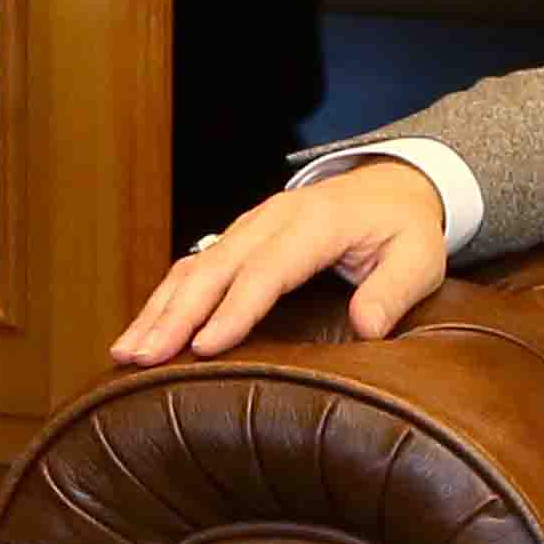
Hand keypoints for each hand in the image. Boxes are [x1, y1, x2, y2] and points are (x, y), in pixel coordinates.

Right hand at [109, 156, 452, 366]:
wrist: (392, 186)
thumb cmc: (403, 230)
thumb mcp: (418, 259)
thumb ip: (393, 291)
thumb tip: (368, 326)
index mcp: (314, 224)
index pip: (267, 270)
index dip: (234, 310)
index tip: (204, 348)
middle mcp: (271, 219)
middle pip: (215, 268)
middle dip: (175, 315)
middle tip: (141, 357)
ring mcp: (249, 226)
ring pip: (194, 266)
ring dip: (158, 309)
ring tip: (126, 351)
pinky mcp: (238, 239)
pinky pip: (194, 266)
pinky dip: (165, 299)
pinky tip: (143, 330)